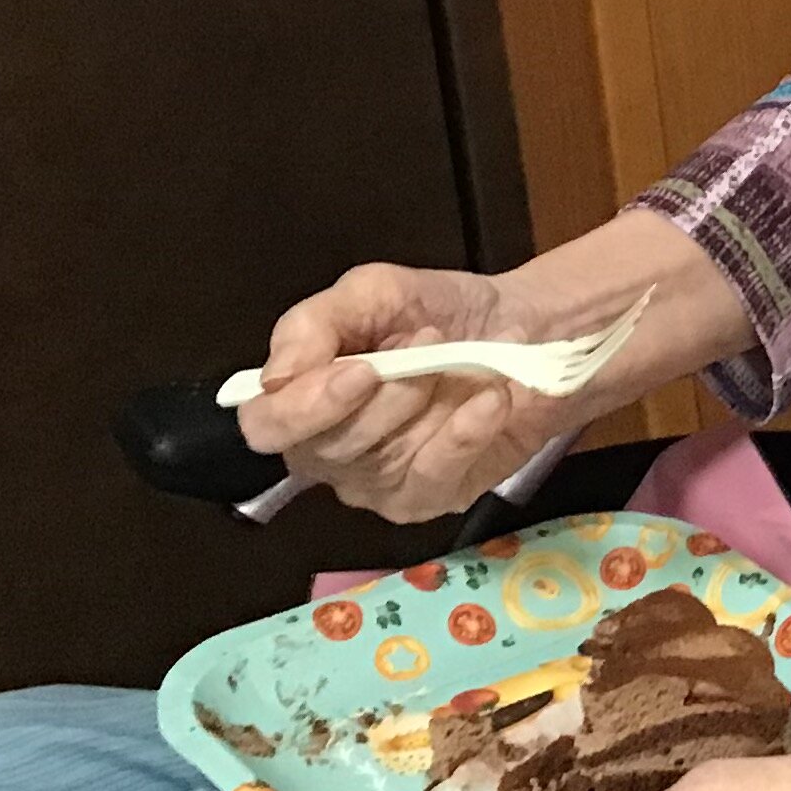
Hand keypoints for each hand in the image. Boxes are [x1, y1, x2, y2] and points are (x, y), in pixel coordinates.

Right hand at [236, 263, 562, 523]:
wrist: (523, 327)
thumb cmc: (438, 312)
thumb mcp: (373, 293)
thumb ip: (313, 324)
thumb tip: (275, 378)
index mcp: (300, 400)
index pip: (267, 427)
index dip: (304, 407)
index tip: (361, 370)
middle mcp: (330, 453)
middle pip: (331, 446)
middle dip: (388, 392)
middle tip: (431, 339)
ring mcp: (381, 484)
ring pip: (385, 460)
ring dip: (429, 401)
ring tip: (465, 360)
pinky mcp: (433, 497)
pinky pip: (435, 476)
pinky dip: (465, 433)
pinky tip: (490, 400)